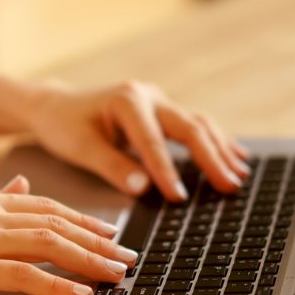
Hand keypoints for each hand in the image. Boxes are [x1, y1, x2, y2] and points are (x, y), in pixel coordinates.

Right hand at [0, 176, 135, 294]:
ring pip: (47, 244)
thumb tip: (22, 185)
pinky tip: (79, 294)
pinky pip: (24, 275)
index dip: (84, 221)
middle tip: (127, 258)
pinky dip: (57, 285)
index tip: (110, 235)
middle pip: (55, 223)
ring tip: (115, 275)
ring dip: (88, 261)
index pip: (46, 207)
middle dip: (97, 241)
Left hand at [23, 81, 249, 201]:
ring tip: (239, 175)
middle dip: (211, 158)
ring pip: (198, 124)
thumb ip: (112, 166)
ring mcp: (158, 102)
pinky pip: (194, 126)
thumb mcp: (80, 147)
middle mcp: (148, 96)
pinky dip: (215, 143)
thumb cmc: (64, 126)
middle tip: (229, 186)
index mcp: (127, 101)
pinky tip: (235, 158)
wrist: (55, 107)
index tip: (179, 198)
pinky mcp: (162, 112)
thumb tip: (143, 189)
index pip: (153, 142)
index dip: (167, 172)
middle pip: (189, 127)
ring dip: (220, 150)